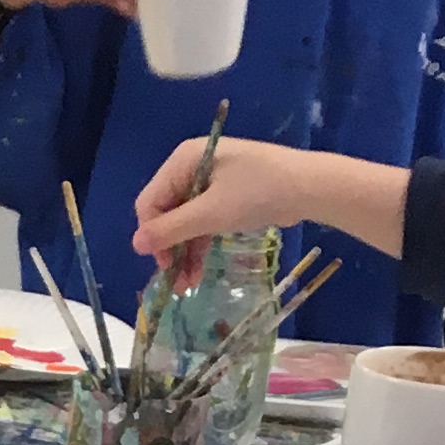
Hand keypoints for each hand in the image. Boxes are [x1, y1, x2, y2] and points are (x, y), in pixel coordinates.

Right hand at [131, 133, 321, 284]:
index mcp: (183, 160)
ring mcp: (209, 180)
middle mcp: (191, 166)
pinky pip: (202, 221)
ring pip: (184, 221)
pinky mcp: (225, 194)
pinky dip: (200, 244)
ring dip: (184, 253)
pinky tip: (199, 270)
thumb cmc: (257, 194)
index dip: (153, 236)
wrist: (308, 186)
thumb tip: (136, 245)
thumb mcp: (211, 214)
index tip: (165, 266)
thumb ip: (172, 229)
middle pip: (165, 213)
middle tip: (177, 282)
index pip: (150, 202)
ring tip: (188, 285)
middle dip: (170, 248)